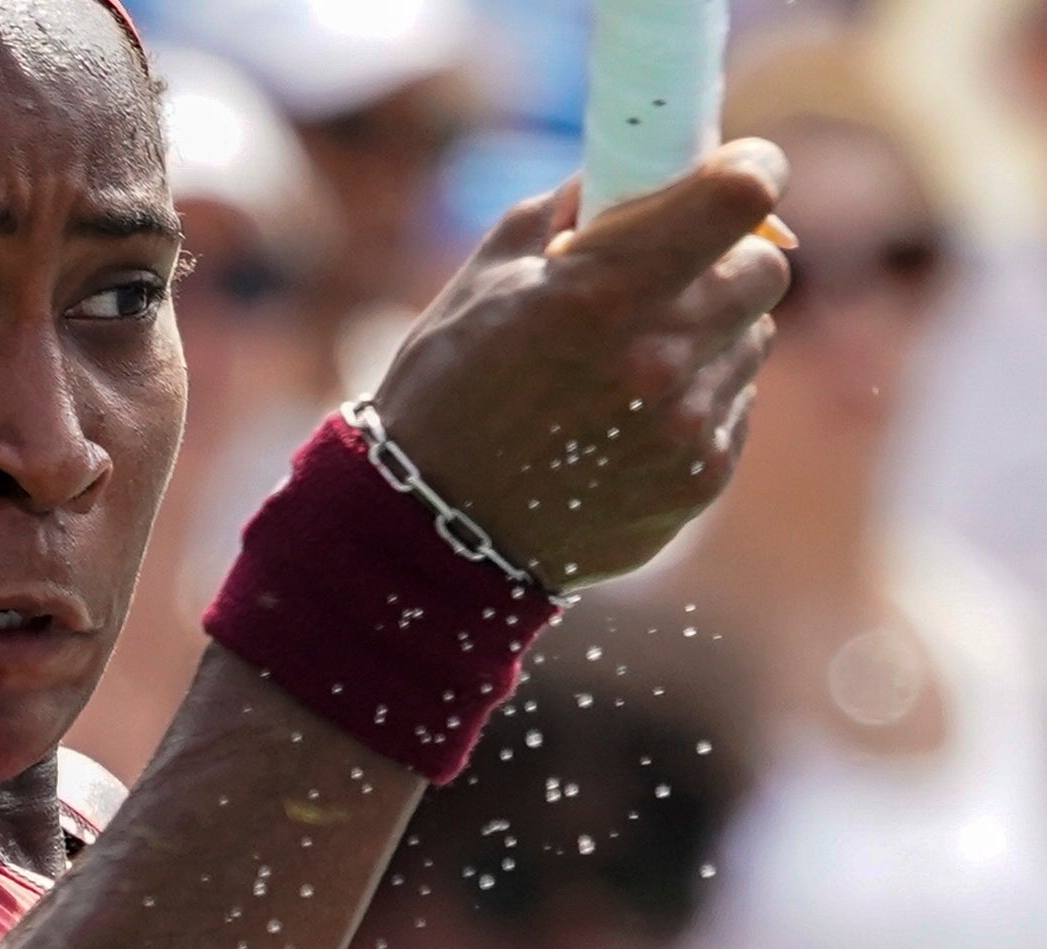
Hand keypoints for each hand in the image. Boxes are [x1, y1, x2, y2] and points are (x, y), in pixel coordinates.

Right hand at [374, 139, 791, 590]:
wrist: (433, 528)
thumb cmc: (447, 391)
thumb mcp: (486, 280)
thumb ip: (570, 210)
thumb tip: (637, 169)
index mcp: (602, 293)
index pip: (742, 196)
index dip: (752, 169)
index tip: (740, 170)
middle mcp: (659, 359)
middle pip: (766, 269)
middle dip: (724, 258)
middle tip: (669, 276)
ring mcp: (686, 427)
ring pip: (753, 341)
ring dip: (709, 334)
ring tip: (632, 363)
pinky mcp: (699, 480)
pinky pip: (734, 406)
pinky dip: (698, 398)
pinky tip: (630, 419)